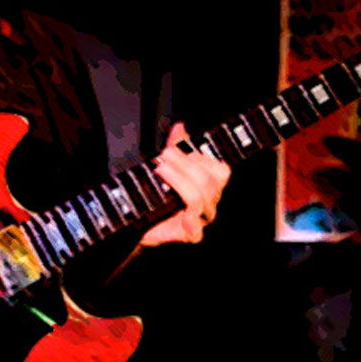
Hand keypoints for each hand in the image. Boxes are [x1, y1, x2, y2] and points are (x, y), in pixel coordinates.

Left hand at [140, 123, 230, 246]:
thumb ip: (176, 146)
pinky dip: (189, 222)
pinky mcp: (190, 234)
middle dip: (184, 165)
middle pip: (209, 182)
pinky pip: (196, 231)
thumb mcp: (166, 165)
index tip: (176, 150)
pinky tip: (178, 213)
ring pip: (199, 199)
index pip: (221, 171)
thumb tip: (180, 127)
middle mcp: (209, 201)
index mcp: (209, 184)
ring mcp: (201, 219)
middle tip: (164, 156)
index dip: (201, 158)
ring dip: (178, 181)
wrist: (140, 219)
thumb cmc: (157, 193)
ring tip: (160, 171)